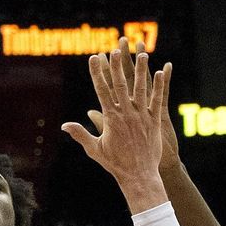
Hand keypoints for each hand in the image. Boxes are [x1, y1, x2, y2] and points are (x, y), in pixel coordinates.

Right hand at [62, 50, 171, 196]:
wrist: (138, 176)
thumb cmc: (115, 164)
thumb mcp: (94, 149)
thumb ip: (80, 134)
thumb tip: (63, 125)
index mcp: (110, 119)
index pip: (102, 91)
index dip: (98, 73)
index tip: (94, 58)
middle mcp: (126, 114)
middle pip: (120, 85)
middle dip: (117, 66)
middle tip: (115, 50)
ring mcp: (142, 117)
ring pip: (141, 89)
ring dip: (141, 70)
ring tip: (141, 54)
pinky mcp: (155, 121)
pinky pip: (158, 100)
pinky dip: (159, 86)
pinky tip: (161, 72)